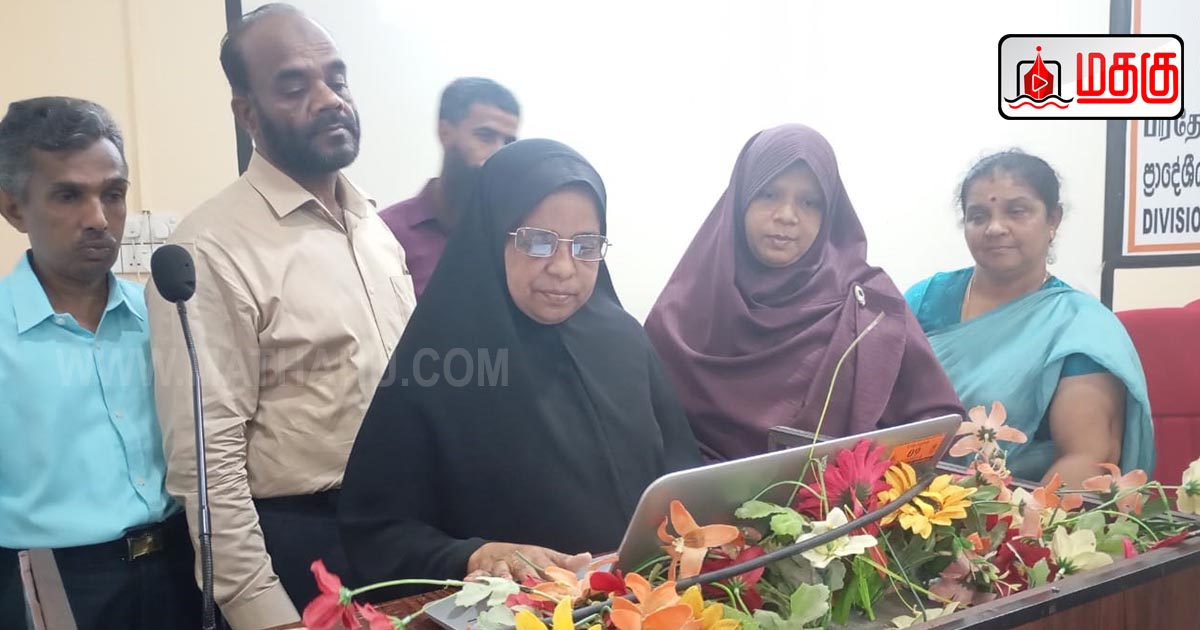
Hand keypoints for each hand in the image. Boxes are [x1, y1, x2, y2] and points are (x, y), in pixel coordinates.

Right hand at [465, 542, 591, 582]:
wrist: (492, 551)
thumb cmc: (524, 558)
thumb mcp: (546, 557)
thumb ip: (566, 562)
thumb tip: (587, 557)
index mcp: (536, 557)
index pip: (548, 570)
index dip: (556, 581)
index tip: (566, 591)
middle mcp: (518, 561)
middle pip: (525, 572)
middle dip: (531, 582)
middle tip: (537, 592)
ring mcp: (500, 566)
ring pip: (502, 573)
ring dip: (504, 579)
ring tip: (507, 586)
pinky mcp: (483, 571)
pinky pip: (478, 576)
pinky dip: (475, 578)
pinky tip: (474, 581)